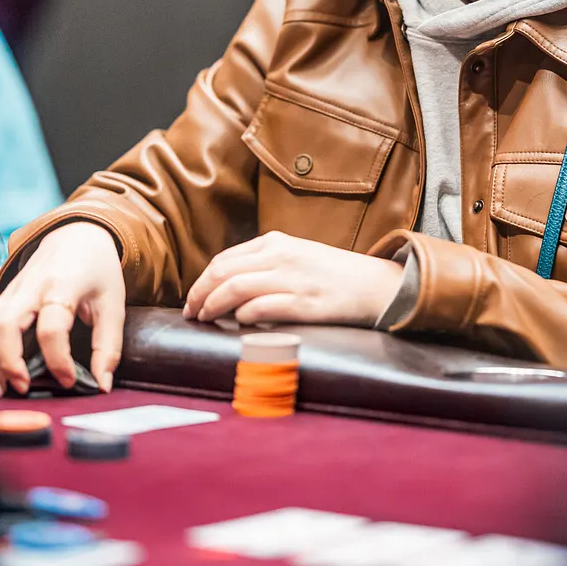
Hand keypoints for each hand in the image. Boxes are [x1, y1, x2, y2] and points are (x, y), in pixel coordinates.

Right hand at [0, 221, 125, 397]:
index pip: (51, 328)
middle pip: (6, 326)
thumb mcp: (113, 304)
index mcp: (63, 286)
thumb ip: (108, 346)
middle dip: (8, 362)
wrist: (78, 237)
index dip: (57, 360)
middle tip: (24, 387)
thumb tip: (102, 384)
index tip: (67, 380)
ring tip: (2, 388)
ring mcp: (12, 291)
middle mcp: (31, 287)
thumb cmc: (97, 271)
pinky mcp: (2, 297)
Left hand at [181, 230, 403, 327]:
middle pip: (222, 273)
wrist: (376, 285)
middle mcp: (281, 256)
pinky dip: (242, 316)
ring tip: (205, 320)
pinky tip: (237, 323)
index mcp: (276, 242)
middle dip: (198, 294)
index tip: (192, 299)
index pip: (223, 260)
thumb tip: (226, 285)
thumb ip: (264, 263)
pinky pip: (260, 308)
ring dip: (212, 306)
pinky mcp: (304, 303)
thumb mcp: (296, 256)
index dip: (201, 281)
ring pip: (235, 289)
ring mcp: (292, 279)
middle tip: (190, 313)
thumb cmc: (333, 275)